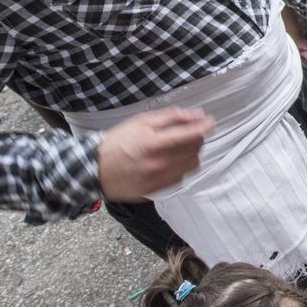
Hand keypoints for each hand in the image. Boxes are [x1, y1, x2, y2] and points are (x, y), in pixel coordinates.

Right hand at [97, 107, 214, 199]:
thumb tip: (197, 115)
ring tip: (180, 147)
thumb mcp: (141, 122)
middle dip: (197, 138)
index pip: (192, 135)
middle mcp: (159, 164)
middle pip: (195, 150)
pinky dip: (181, 167)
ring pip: (192, 165)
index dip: (205, 127)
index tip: (210, 122)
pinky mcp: (156, 191)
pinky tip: (170, 161)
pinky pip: (181, 178)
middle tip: (190, 132)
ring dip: (192, 153)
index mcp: (154, 144)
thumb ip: (171, 118)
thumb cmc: (117, 142)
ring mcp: (159, 180)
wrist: (95, 170)